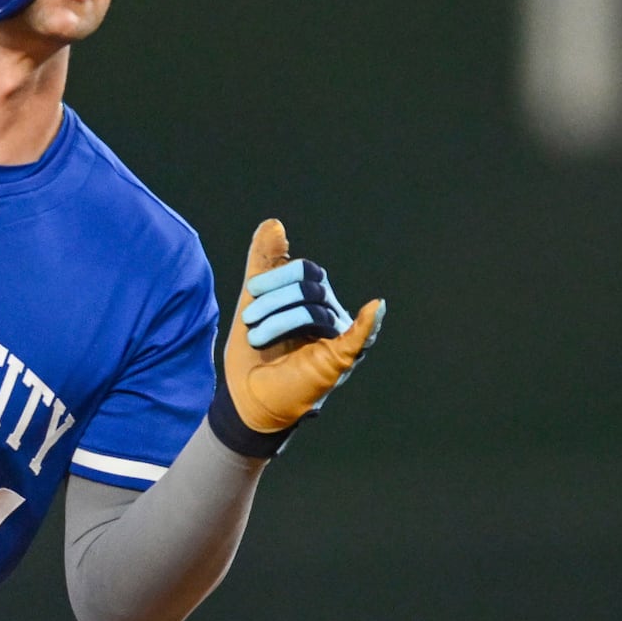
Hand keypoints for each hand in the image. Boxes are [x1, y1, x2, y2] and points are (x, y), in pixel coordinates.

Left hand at [213, 219, 382, 456]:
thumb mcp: (252, 302)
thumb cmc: (253, 353)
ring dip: (278, 320)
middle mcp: (330, 314)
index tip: (250, 293)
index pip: (305, 270)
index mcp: (312, 299)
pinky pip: (359, 337)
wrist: (247, 398)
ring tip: (256, 337)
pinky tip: (375, 308)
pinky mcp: (340, 360)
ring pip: (316, 309)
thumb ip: (263, 262)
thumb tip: (273, 223)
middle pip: (311, 286)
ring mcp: (337, 337)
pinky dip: (368, 323)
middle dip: (273, 298)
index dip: (277, 274)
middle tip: (249, 319)